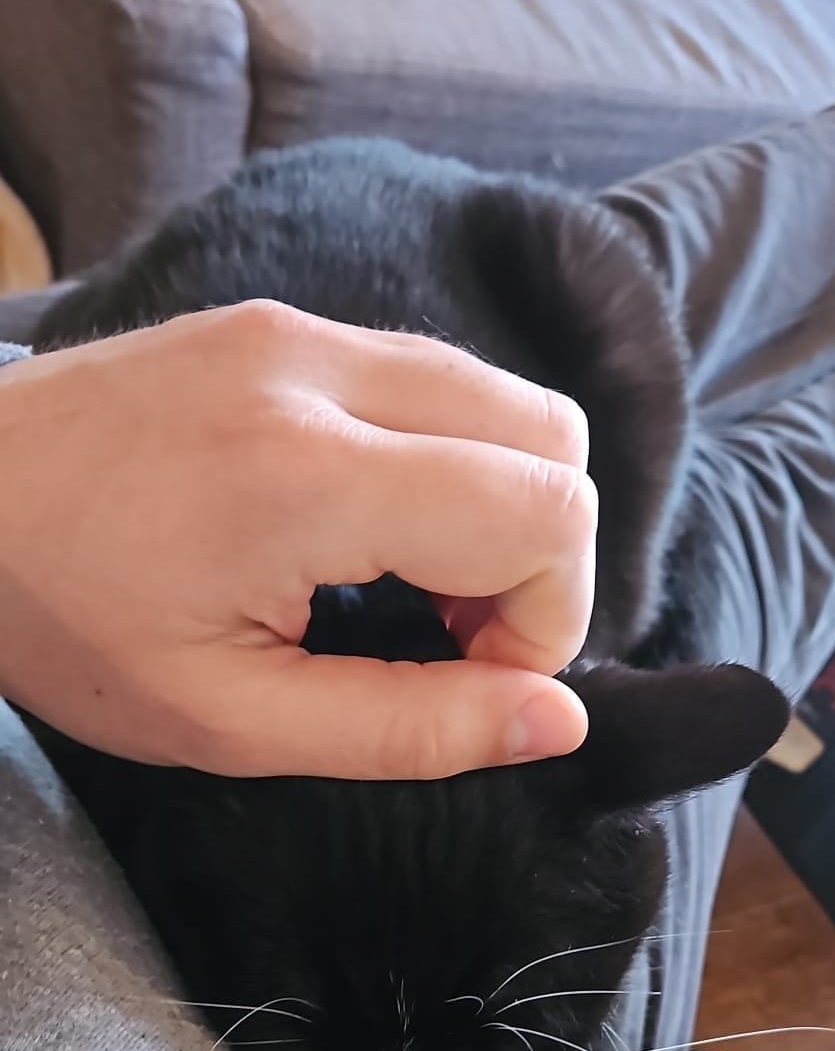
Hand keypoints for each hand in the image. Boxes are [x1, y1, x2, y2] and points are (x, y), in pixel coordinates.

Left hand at [0, 301, 595, 776]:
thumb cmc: (62, 622)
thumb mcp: (231, 722)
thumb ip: (409, 729)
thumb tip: (556, 723)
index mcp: (305, 477)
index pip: (546, 511)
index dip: (548, 619)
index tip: (473, 679)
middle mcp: (318, 370)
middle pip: (555, 436)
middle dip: (541, 558)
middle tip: (454, 638)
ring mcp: (299, 328)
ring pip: (508, 397)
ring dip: (503, 505)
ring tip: (413, 590)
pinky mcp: (282, 321)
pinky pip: (436, 378)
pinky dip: (452, 461)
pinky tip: (375, 534)